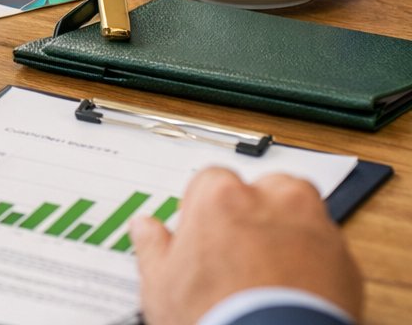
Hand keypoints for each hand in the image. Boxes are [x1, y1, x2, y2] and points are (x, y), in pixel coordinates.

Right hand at [132, 168, 362, 324]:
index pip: (210, 180)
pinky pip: (329, 251)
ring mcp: (314, 229)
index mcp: (221, 197)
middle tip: (239, 249)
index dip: (205, 209)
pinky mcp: (346, 262)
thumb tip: (145, 229)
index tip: (203, 234)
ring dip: (290, 230)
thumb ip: (152, 247)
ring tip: (271, 269)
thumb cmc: (216, 315)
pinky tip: (296, 290)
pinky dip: (316, 263)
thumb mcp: (160, 285)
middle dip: (254, 210)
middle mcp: (272, 201)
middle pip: (263, 188)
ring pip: (302, 213)